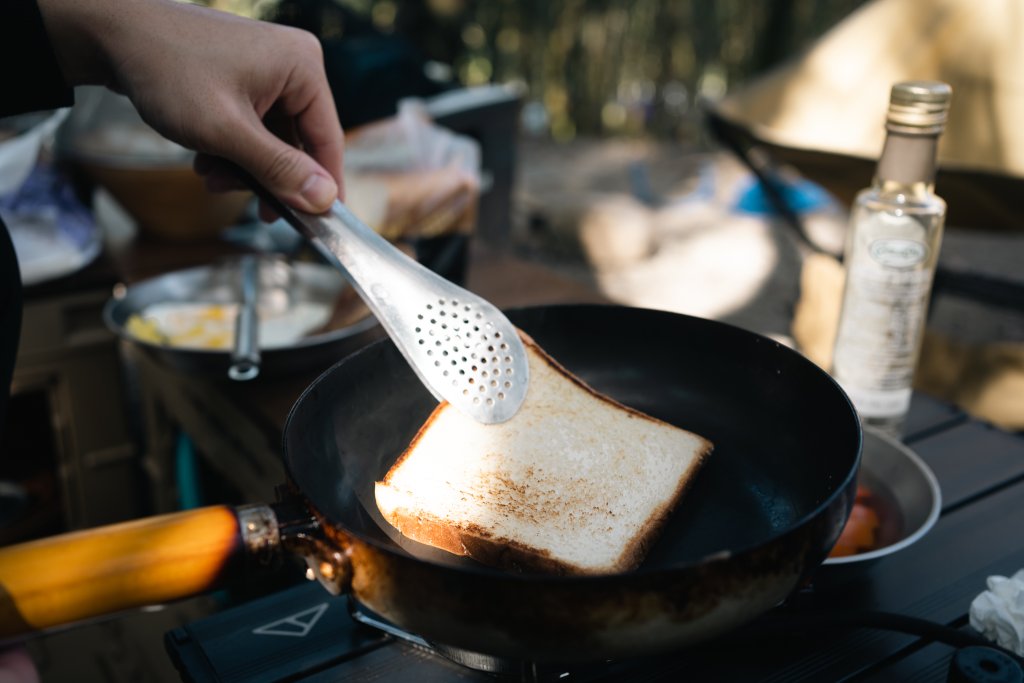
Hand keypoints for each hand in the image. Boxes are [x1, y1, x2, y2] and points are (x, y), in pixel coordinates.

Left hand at [38, 0, 343, 213]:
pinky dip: (232, 150)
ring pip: (272, 140)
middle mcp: (292, 64)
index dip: (324, 186)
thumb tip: (325, 200)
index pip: (328, 139)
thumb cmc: (167, 71)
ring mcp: (267, 70)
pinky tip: (204, 158)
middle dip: (267, 176)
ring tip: (209, 176)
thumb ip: (279, 169)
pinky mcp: (244, 77)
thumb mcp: (227, 132)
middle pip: (298, 142)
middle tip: (243, 201)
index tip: (320, 225)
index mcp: (302, 67)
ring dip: (244, 167)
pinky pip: (253, 127)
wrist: (110, 33)